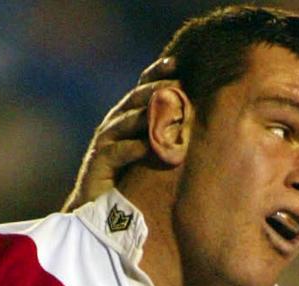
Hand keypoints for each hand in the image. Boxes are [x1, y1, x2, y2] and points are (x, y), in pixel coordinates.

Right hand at [62, 56, 178, 210]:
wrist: (98, 212)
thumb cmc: (131, 182)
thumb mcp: (153, 154)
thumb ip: (168, 137)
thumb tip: (200, 123)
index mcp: (128, 118)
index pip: (142, 88)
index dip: (157, 73)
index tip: (178, 61)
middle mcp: (115, 124)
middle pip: (134, 99)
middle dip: (155, 88)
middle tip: (176, 82)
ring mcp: (105, 142)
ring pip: (124, 121)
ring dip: (145, 113)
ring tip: (165, 107)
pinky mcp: (98, 164)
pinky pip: (116, 152)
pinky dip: (132, 147)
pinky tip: (147, 145)